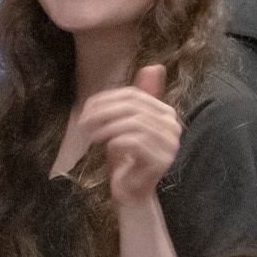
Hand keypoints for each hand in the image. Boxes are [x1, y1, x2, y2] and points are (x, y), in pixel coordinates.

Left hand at [81, 66, 180, 204]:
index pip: (135, 96)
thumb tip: (153, 66)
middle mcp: (173, 126)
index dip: (108, 99)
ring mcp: (170, 144)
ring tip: (91, 135)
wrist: (132, 190)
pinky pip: (136, 142)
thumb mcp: (126, 123)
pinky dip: (117, 142)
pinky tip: (108, 147)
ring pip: (134, 124)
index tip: (86, 109)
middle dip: (104, 113)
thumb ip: (134, 99)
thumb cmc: (126, 156)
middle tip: (83, 123)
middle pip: (134, 108)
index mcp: (166, 113)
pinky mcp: (162, 160)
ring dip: (107, 127)